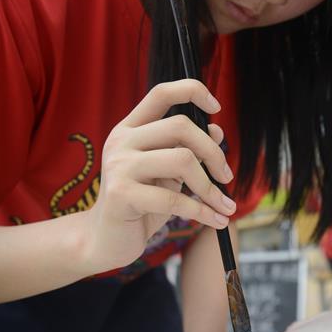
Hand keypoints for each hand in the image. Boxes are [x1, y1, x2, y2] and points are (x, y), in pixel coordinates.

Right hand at [81, 79, 235, 273]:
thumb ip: (186, 150)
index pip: (162, 93)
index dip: (192, 91)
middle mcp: (121, 141)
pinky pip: (174, 198)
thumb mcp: (166, 173)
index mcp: (130, 129)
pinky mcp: (122, 194)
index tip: (216, 106)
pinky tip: (215, 220)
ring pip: (182, 160)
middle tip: (226, 176)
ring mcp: (119, 166)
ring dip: (210, 187)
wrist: (105, 240)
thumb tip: (216, 130)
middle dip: (213, 152)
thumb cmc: (141, 203)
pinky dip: (202, 211)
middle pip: (180, 126)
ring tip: (225, 206)